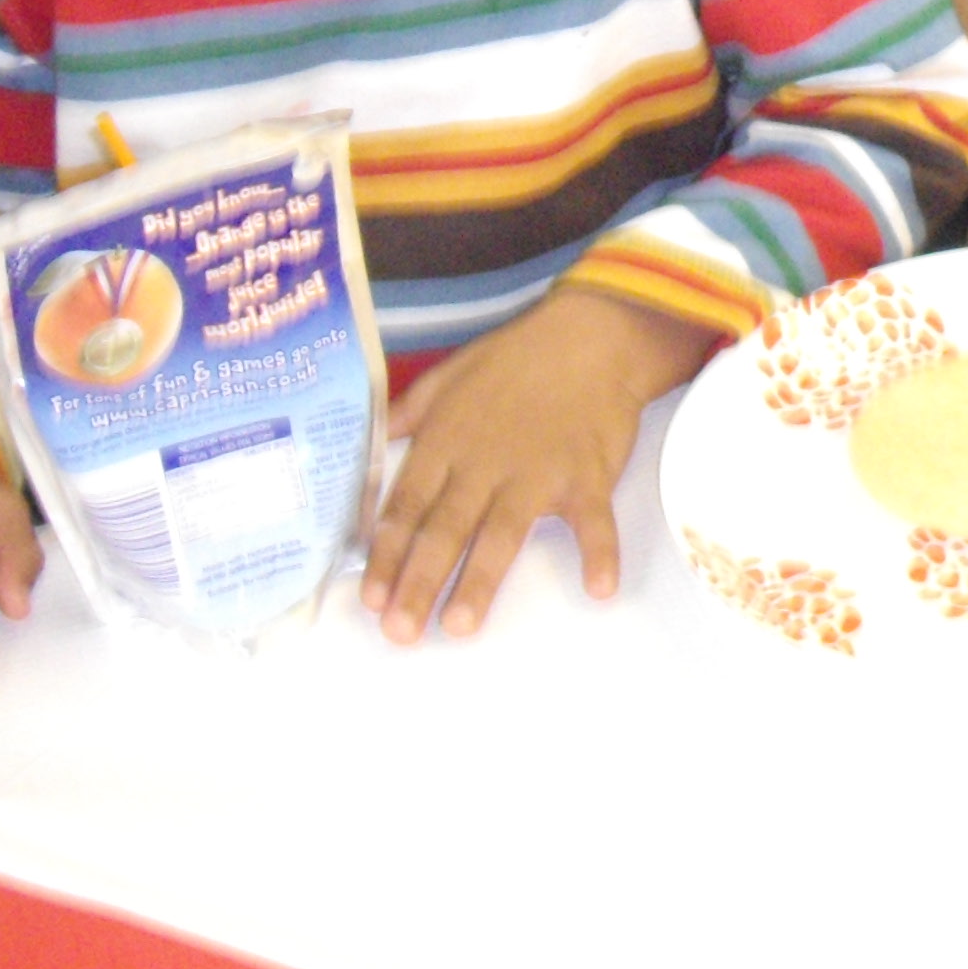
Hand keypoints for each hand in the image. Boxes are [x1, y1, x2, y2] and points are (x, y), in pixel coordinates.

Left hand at [363, 287, 716, 640]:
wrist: (591, 335)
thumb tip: (366, 443)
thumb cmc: (515, 358)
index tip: (369, 599)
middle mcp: (484, 462)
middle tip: (400, 633)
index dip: (386, 555)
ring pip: (503, 532)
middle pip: (445, 528)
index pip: (407, 506)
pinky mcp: (587, 476)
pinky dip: (601, 552)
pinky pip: (595, 519)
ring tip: (460, 625)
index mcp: (446, 441)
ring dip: (481, 580)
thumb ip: (406, 415)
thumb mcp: (448, 375)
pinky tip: (599, 588)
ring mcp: (537, 471)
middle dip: (419, 582)